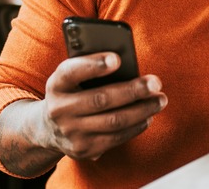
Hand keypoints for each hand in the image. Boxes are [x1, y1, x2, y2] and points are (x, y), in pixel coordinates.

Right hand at [42, 52, 167, 160]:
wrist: (48, 128)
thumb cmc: (71, 91)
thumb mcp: (71, 77)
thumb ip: (91, 67)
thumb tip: (126, 64)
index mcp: (56, 85)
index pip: (71, 72)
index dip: (94, 65)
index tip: (117, 58)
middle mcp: (60, 110)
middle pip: (101, 99)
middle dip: (132, 91)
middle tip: (155, 82)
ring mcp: (71, 133)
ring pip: (113, 122)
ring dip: (142, 110)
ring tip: (160, 100)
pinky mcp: (84, 150)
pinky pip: (116, 138)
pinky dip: (136, 126)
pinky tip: (148, 116)